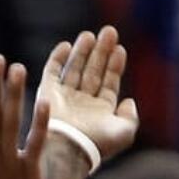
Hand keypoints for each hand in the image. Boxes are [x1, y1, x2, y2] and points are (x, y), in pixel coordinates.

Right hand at [36, 27, 138, 166]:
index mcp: (100, 111)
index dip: (115, 66)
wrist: (68, 147)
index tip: (120, 49)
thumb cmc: (96, 143)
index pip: (109, 83)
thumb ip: (131, 117)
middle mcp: (83, 103)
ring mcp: (65, 97)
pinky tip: (66, 45)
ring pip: (75, 68)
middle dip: (101, 52)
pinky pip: (52, 72)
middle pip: (94, 71)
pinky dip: (57, 58)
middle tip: (109, 31)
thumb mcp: (123, 133)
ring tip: (90, 35)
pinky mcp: (48, 94)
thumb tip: (129, 101)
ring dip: (82, 51)